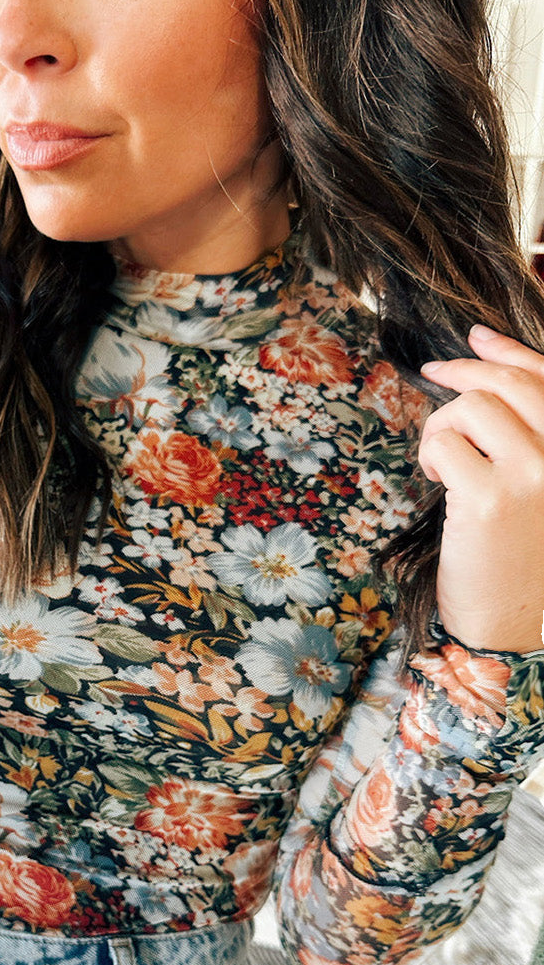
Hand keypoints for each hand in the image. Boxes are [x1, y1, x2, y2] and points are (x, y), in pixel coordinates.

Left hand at [418, 323, 543, 653]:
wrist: (512, 626)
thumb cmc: (518, 555)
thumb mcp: (535, 484)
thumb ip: (523, 430)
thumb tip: (480, 352)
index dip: (508, 351)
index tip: (475, 338)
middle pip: (509, 384)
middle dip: (462, 370)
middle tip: (433, 374)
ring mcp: (534, 476)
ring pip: (473, 406)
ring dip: (443, 423)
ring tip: (441, 460)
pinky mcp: (489, 499)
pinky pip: (443, 444)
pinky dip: (430, 456)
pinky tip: (439, 483)